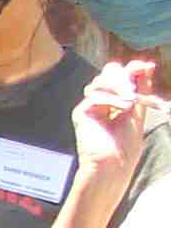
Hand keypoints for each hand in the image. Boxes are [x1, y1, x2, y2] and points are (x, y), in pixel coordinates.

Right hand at [74, 58, 156, 181]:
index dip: (132, 68)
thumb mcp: (139, 110)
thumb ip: (142, 87)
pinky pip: (94, 95)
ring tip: (129, 102)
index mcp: (116, 99)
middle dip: (123, 77)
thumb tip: (147, 65)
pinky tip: (121, 109)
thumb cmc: (126, 143)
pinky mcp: (81, 112)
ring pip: (100, 81)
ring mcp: (90, 106)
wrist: (114, 162)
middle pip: (108, 73)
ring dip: (118, 88)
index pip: (121, 75)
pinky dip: (110, 99)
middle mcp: (101, 100)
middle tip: (134, 90)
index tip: (145, 67)